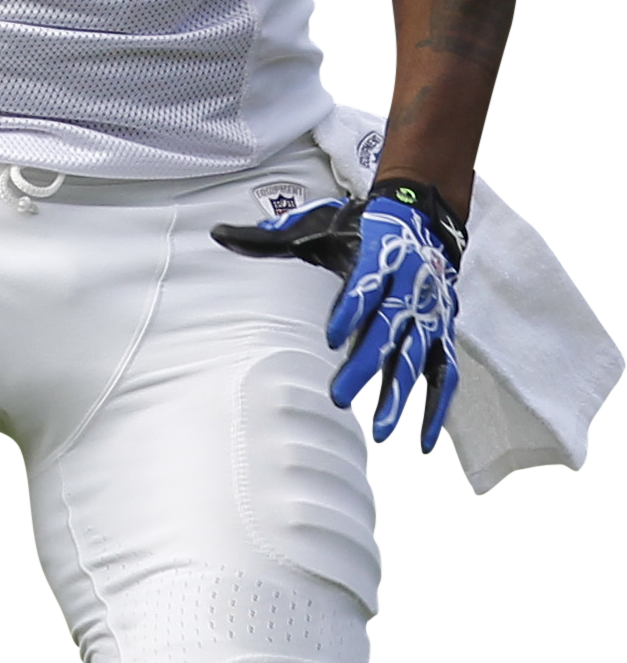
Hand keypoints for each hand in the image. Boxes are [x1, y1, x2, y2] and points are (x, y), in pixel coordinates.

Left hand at [211, 181, 463, 452]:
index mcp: (380, 255)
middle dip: (365, 365)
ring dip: (400, 396)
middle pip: (389, 328)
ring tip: (379, 434)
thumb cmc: (358, 228)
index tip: (330, 337)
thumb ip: (270, 236)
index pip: (367, 283)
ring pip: (418, 357)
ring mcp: (430, 313)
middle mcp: (410, 286)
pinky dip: (436, 408)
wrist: (420, 218)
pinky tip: (421, 444)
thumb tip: (217, 234)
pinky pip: (445, 375)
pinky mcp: (442, 333)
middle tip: (339, 399)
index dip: (351, 308)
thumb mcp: (317, 224)